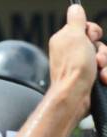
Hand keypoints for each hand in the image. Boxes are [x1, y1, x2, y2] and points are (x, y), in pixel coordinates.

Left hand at [49, 5, 106, 119]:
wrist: (75, 96)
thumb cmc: (73, 68)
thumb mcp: (73, 36)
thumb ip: (76, 21)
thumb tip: (75, 8)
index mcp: (64, 41)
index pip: (86, 28)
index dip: (93, 31)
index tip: (91, 37)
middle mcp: (71, 53)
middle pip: (98, 43)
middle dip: (102, 50)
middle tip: (94, 58)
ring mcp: (80, 67)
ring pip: (104, 57)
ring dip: (106, 63)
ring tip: (99, 72)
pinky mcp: (89, 79)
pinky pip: (105, 70)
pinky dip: (106, 74)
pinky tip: (102, 79)